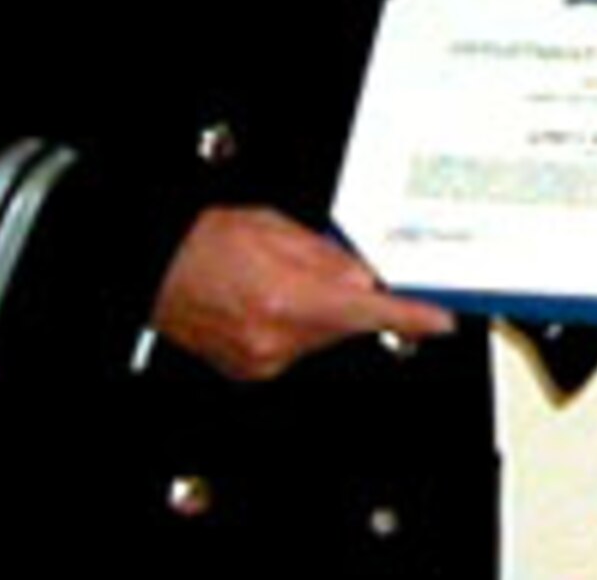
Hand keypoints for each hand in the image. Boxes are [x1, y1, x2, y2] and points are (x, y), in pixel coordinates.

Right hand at [151, 206, 454, 381]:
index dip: (412, 317)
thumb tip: (366, 277)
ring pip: (321, 337)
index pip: (369, 312)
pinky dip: (294, 323)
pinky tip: (269, 298)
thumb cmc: (205, 241)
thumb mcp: (275, 227)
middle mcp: (277, 338)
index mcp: (288, 298)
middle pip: (346, 325)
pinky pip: (294, 347)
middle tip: (328, 268)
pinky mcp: (251, 370)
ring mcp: (262, 360)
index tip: (441, 320)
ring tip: (282, 277)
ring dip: (318, 309)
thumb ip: (327, 256)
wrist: (154, 267)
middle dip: (349, 297)